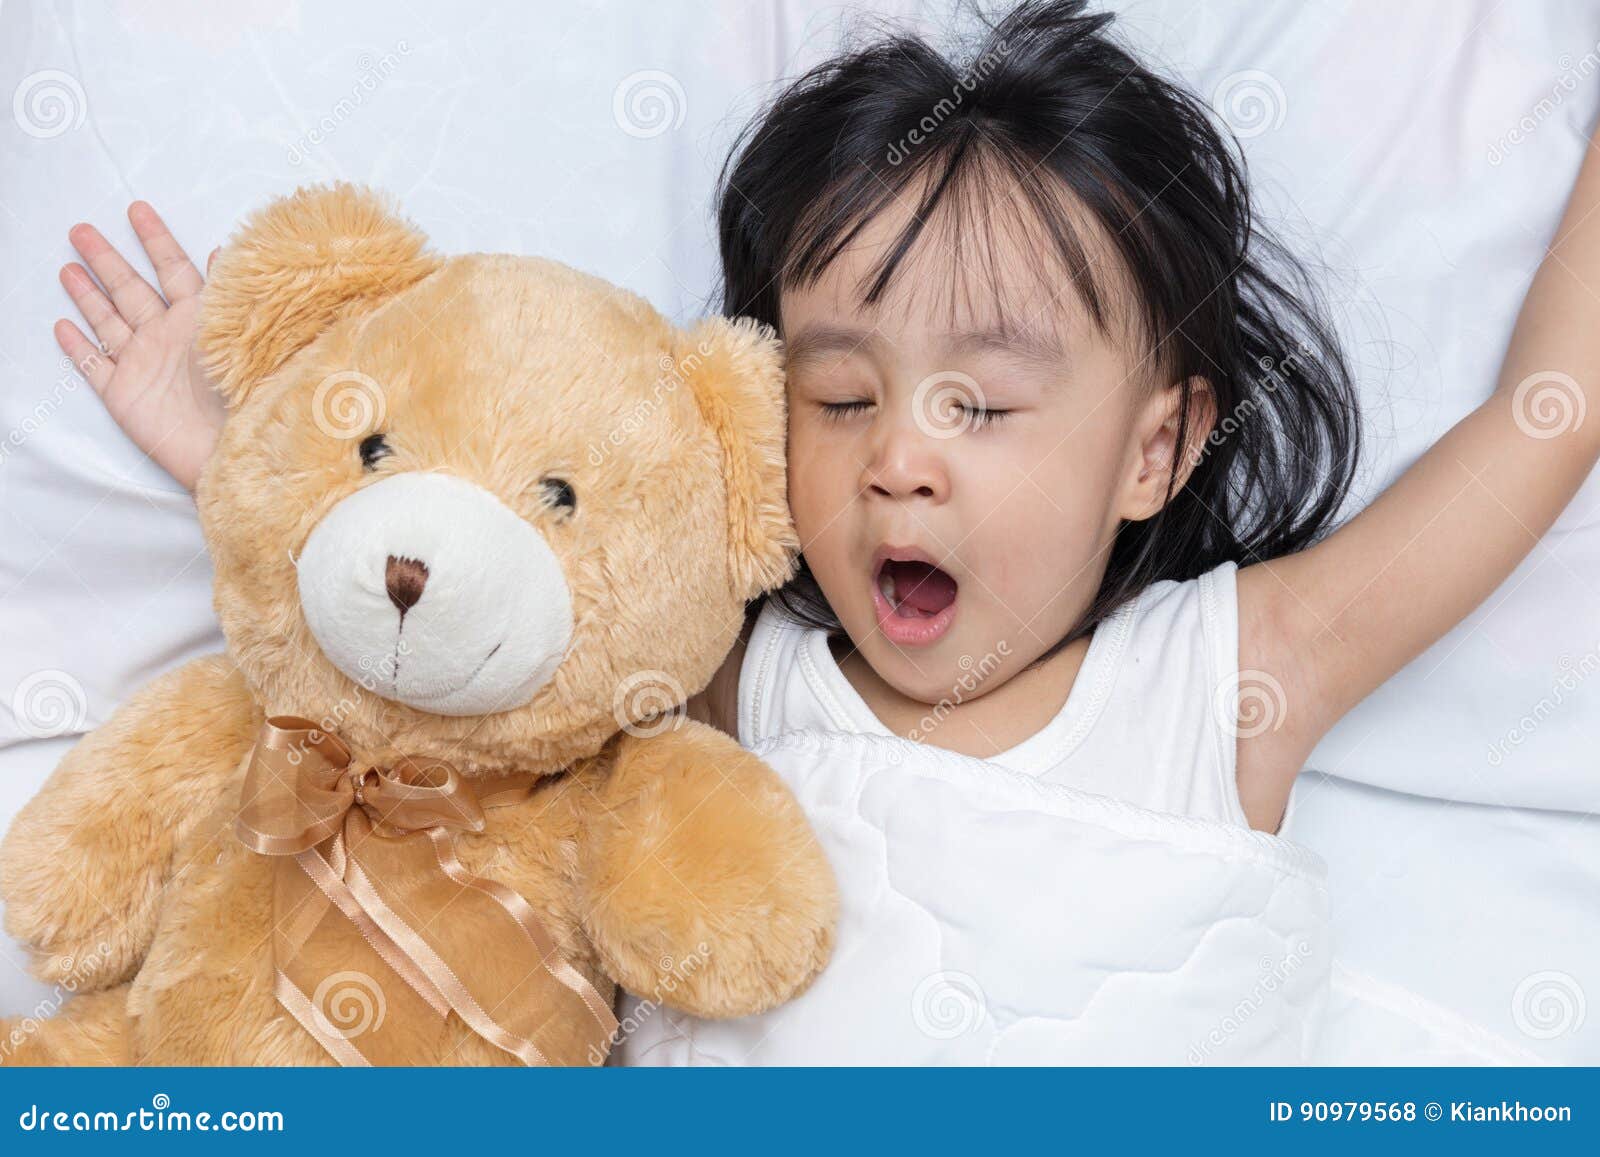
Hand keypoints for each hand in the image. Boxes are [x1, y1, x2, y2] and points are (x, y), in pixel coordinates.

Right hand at [55, 202, 225, 490]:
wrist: (239, 445)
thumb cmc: (250, 386)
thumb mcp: (245, 329)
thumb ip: (230, 290)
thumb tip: (229, 249)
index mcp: (200, 318)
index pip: (174, 268)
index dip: (156, 239)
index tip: (138, 209)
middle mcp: (168, 337)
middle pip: (130, 288)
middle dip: (106, 258)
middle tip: (81, 229)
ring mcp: (144, 365)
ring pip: (108, 321)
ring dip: (87, 295)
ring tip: (68, 267)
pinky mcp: (125, 395)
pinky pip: (93, 367)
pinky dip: (78, 347)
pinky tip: (63, 327)